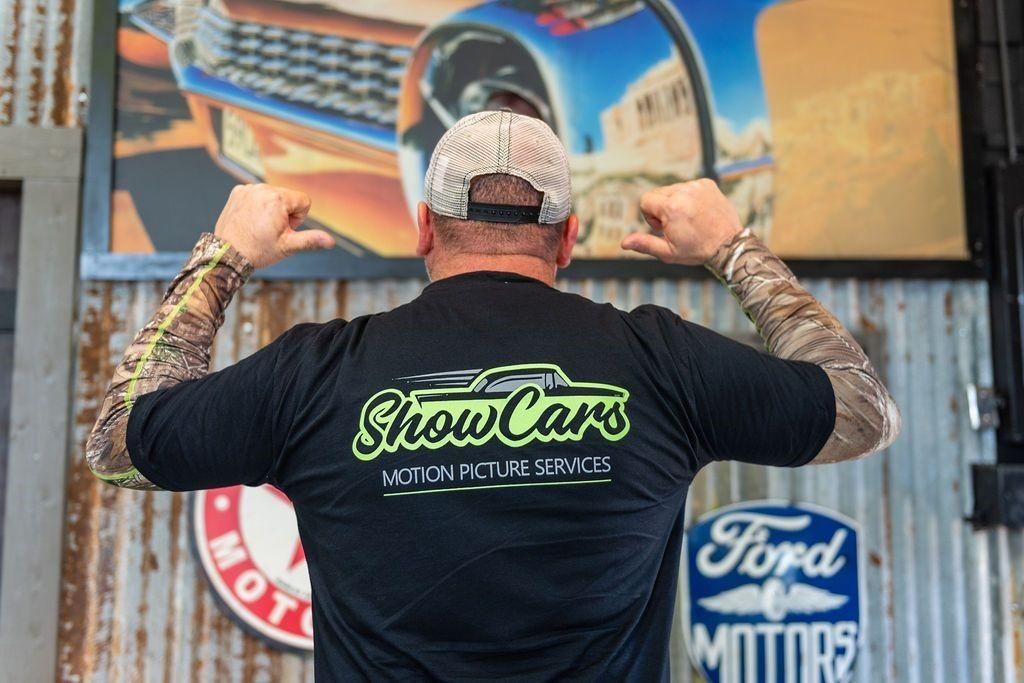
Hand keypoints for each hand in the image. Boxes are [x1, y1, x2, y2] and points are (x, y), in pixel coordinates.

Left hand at [213, 184, 334, 268]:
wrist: (228, 254)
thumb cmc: (258, 251)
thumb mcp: (288, 246)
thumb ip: (311, 240)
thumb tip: (331, 241)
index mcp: (278, 199)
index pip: (304, 201)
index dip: (299, 218)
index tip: (285, 230)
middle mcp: (263, 189)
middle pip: (288, 197)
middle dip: (285, 213)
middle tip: (271, 230)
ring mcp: (248, 189)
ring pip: (273, 195)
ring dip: (271, 209)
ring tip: (260, 226)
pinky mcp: (237, 192)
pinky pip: (256, 194)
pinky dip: (257, 205)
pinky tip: (250, 220)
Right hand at [620, 178, 742, 264]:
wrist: (729, 245)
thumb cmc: (697, 250)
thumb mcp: (668, 252)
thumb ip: (644, 244)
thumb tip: (624, 243)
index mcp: (672, 207)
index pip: (645, 200)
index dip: (650, 216)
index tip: (663, 227)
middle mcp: (684, 192)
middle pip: (658, 193)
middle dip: (662, 209)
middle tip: (677, 225)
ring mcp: (697, 186)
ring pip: (672, 189)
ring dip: (675, 202)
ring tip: (689, 219)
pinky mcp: (707, 184)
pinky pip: (688, 186)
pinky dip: (689, 197)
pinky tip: (698, 211)